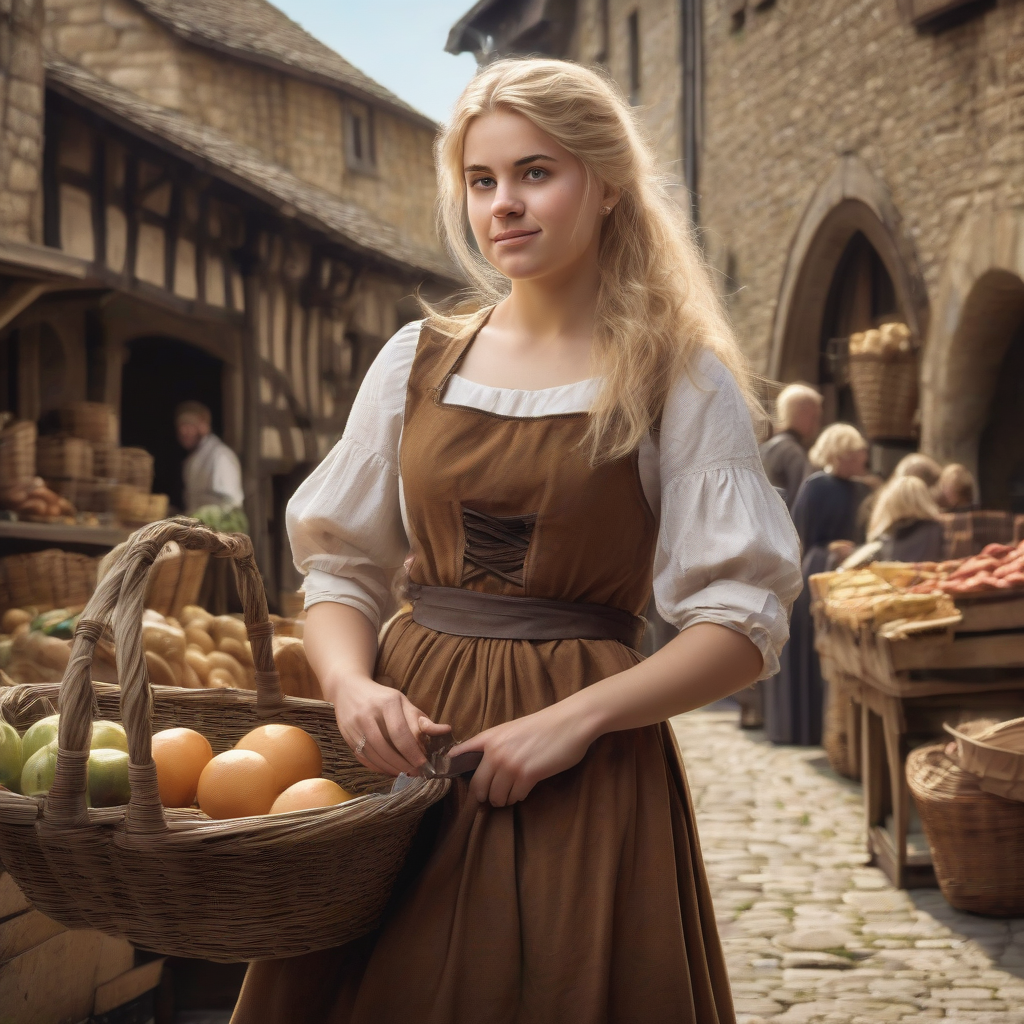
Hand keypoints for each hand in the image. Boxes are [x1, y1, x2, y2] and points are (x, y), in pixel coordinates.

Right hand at [330, 673, 450, 776]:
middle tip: (415, 772)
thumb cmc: (382, 697)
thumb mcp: (403, 702)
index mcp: (387, 702)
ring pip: (373, 755)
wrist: (348, 688)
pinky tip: (389, 769)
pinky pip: (363, 758)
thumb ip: (421, 719)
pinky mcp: (346, 736)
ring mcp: (353, 726)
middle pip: (385, 747)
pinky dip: (377, 767)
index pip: (400, 732)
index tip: (423, 764)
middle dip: (402, 764)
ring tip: (405, 773)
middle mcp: (367, 713)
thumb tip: (446, 730)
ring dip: (390, 768)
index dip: (412, 751)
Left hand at [449, 702, 595, 806]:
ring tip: (510, 794)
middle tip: (491, 797)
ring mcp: (510, 764)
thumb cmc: (544, 725)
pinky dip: (518, 797)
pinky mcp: (527, 775)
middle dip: (484, 796)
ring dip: (502, 799)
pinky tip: (524, 790)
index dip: (452, 768)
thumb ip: (497, 745)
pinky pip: (515, 796)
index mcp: (490, 737)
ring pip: (496, 796)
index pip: (459, 754)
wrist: (571, 722)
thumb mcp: (512, 730)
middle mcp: (495, 751)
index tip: (450, 777)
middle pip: (477, 786)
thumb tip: (485, 766)